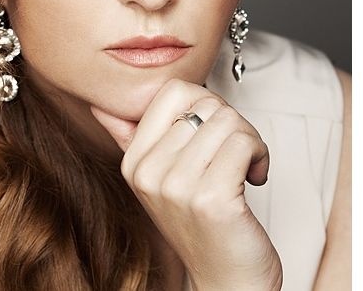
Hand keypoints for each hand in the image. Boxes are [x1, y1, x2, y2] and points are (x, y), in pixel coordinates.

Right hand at [91, 78, 281, 290]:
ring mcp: (177, 187)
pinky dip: (260, 155)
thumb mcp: (158, 182)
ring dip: (251, 140)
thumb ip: (131, 139)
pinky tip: (255, 177)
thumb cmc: (204, 229)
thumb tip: (101, 105)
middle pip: (205, 103)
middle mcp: (149, 174)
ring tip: (246, 166)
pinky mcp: (211, 199)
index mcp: (134, 163)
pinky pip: (243, 143)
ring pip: (228, 119)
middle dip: (232, 123)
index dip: (205, 105)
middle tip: (235, 153)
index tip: (212, 134)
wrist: (227, 281)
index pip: (172, 91)